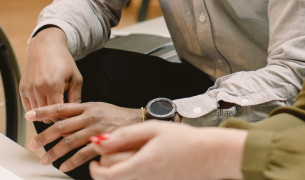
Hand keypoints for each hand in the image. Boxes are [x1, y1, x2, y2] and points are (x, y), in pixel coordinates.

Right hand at [19, 27, 82, 121]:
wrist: (46, 47)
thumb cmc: (64, 62)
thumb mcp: (76, 78)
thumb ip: (76, 98)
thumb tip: (74, 116)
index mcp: (53, 86)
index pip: (57, 114)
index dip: (64, 117)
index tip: (70, 115)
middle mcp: (38, 89)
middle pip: (46, 117)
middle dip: (55, 116)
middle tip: (62, 109)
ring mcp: (28, 90)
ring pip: (37, 114)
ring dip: (46, 113)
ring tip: (55, 103)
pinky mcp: (22, 89)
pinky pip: (28, 109)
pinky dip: (37, 109)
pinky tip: (45, 100)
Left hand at [25, 102, 141, 172]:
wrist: (137, 122)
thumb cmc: (115, 116)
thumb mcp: (97, 108)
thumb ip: (80, 113)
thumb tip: (61, 122)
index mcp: (86, 106)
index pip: (61, 107)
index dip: (44, 111)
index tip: (29, 115)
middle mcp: (89, 116)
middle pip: (61, 126)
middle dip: (44, 136)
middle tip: (32, 144)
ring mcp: (95, 129)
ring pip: (69, 141)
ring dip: (54, 152)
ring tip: (45, 160)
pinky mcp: (103, 142)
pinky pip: (83, 154)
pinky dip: (71, 161)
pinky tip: (64, 166)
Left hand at [88, 121, 246, 179]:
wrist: (210, 155)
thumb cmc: (184, 139)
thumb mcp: (154, 129)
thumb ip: (125, 135)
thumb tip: (100, 141)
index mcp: (142, 165)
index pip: (106, 175)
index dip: (94, 168)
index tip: (95, 157)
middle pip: (113, 178)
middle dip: (107, 164)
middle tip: (114, 148)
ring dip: (120, 169)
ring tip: (131, 154)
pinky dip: (133, 173)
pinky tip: (143, 161)